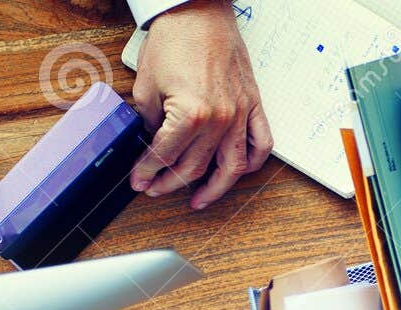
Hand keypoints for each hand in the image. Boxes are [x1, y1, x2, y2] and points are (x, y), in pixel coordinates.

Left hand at [130, 0, 272, 210]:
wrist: (198, 10)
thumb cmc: (175, 40)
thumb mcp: (147, 86)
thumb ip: (150, 122)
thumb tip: (150, 145)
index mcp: (190, 115)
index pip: (165, 156)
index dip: (147, 172)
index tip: (138, 181)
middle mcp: (219, 119)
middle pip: (194, 167)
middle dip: (170, 183)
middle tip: (155, 189)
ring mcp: (240, 113)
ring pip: (232, 168)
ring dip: (215, 190)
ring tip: (199, 200)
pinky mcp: (253, 104)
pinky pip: (261, 144)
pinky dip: (252, 163)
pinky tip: (235, 172)